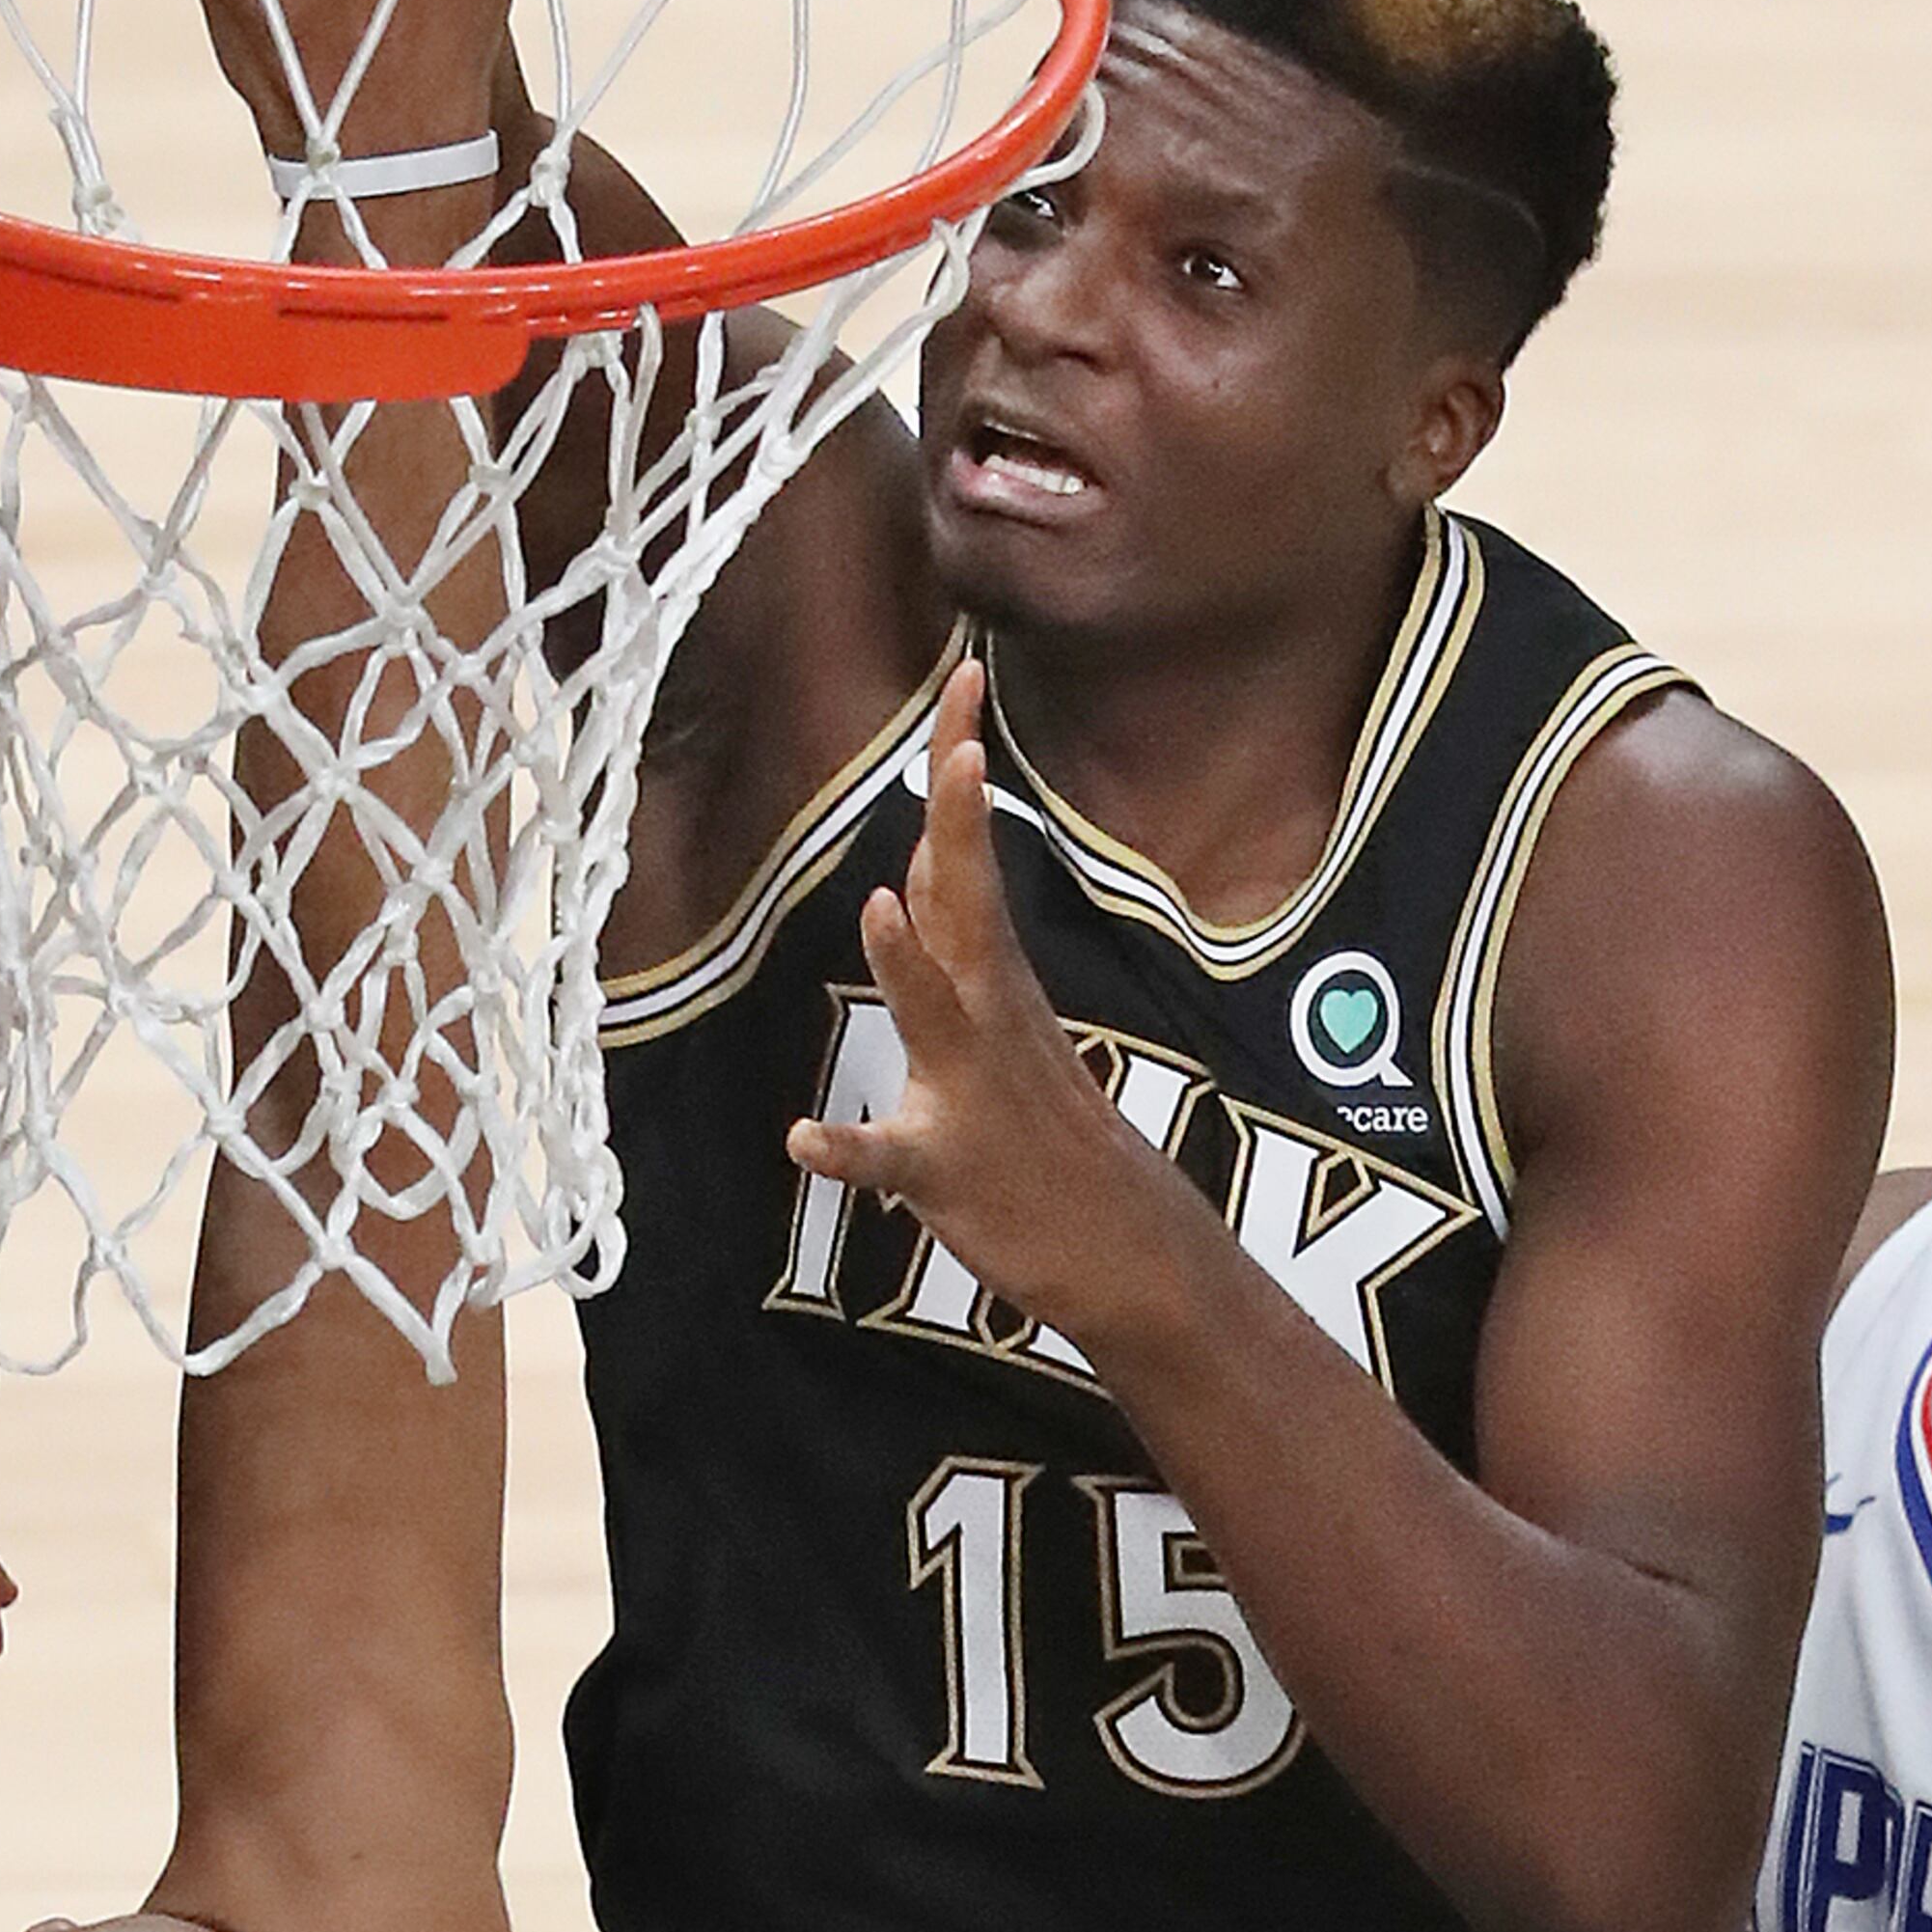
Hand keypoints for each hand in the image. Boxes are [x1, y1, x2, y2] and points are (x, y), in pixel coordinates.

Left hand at [784, 669, 1154, 1337]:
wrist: (1125, 1255)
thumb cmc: (1046, 1136)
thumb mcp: (1001, 1020)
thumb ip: (952, 946)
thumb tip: (913, 870)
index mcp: (996, 981)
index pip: (971, 855)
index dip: (961, 771)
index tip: (965, 677)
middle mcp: (989, 1020)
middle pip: (968, 906)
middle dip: (956, 827)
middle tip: (959, 744)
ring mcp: (972, 1093)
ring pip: (937, 1019)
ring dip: (907, 967)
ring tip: (877, 907)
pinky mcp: (948, 1174)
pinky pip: (894, 1161)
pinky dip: (850, 1150)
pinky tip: (807, 1139)